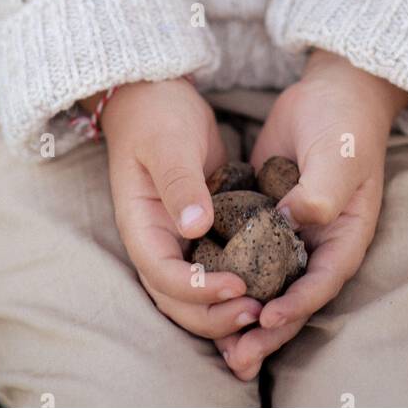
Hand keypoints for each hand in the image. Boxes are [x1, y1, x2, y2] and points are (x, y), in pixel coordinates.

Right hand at [99, 77, 266, 342]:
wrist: (157, 93)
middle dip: (213, 314)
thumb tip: (196, 228)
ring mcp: (177, 237)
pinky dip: (234, 283)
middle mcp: (157, 239)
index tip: (237, 285)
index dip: (197, 290)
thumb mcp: (167, 143)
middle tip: (257, 311)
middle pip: (177, 298)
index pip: (162, 275)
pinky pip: (215, 267)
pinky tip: (266, 287)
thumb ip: (179, 183)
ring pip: (195, 292)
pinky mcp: (202, 229)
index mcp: (141, 224)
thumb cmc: (157, 115)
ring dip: (223, 308)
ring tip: (264, 308)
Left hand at [215, 52, 407, 380]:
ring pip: (266, 285)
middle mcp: (317, 244)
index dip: (296, 306)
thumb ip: (321, 193)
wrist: (331, 92)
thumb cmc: (344, 124)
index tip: (267, 318)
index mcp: (344, 238)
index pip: (321, 282)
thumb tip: (295, 221)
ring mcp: (289, 233)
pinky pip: (246, 255)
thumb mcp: (338, 156)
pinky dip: (230, 277)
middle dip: (266, 330)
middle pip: (291, 297)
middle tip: (236, 356)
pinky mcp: (263, 217)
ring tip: (220, 349)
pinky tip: (203, 292)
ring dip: (245, 314)